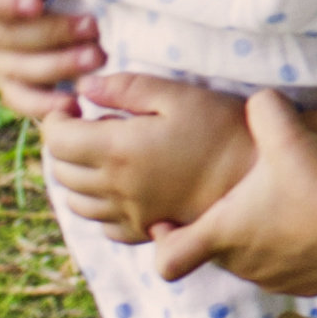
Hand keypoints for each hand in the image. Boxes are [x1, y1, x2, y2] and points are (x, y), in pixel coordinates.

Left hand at [42, 76, 255, 240]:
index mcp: (119, 150)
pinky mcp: (148, 230)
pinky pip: (104, 226)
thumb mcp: (179, 95)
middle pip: (62, 171)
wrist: (261, 173)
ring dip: (78, 177)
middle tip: (88, 124)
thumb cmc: (224, 127)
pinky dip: (100, 207)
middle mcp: (117, 188)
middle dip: (65, 145)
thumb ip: (127, 88)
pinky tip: (123, 187)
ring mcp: (131, 214)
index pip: (56, 140)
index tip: (74, 106)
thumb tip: (85, 86)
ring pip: (77, 202)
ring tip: (103, 156)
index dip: (55, 119)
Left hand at [150, 92, 316, 295]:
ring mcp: (277, 280)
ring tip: (288, 210)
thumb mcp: (285, 130)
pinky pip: (289, 273)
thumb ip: (262, 109)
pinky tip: (316, 227)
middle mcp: (244, 264)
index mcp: (224, 232)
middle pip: (217, 253)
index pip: (169, 258)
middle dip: (224, 229)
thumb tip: (259, 100)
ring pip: (254, 265)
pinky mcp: (310, 288)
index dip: (164, 241)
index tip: (170, 221)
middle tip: (248, 198)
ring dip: (259, 243)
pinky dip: (293, 255)